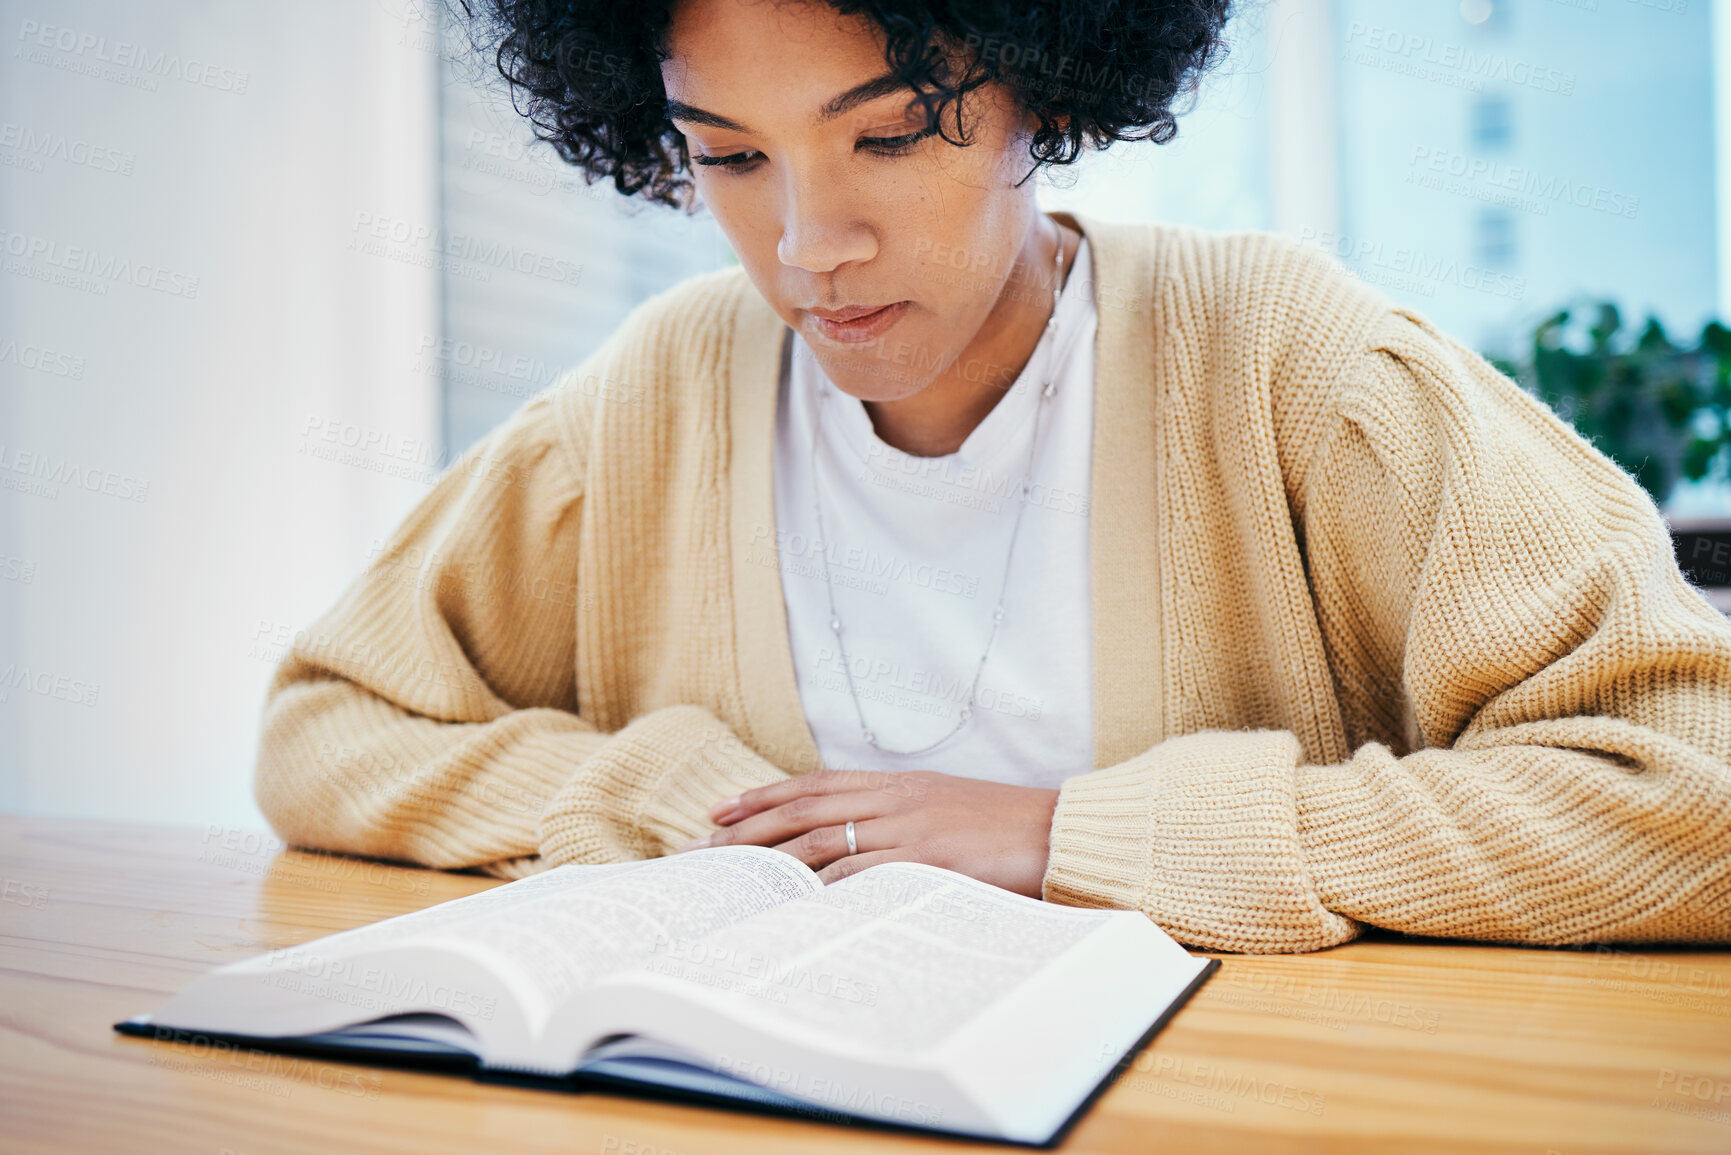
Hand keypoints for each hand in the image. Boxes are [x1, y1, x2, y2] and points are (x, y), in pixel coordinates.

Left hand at [671, 769, 1060, 896]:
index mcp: (897, 784)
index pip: (814, 784)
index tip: (721, 811)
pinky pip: (860, 872)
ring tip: (731, 876)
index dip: (763, 796)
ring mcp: (908, 829)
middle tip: (701, 846)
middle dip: (747, 827)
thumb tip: (850, 840)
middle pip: (803, 807)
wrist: (1056, 832)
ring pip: (820, 837)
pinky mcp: (925, 861)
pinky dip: (822, 885)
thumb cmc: (1003, 826)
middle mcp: (895, 799)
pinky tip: (791, 901)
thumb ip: (898, 815)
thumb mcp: (943, 806)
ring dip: (770, 856)